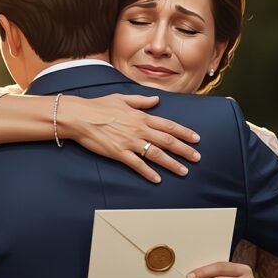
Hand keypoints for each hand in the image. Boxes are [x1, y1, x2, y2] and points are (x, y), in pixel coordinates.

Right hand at [58, 94, 200, 182]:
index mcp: (141, 116)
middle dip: (184, 150)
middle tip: (197, 157)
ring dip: (172, 163)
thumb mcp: (122, 98)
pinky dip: (148, 172)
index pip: (168, 125)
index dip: (184, 132)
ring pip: (156, 154)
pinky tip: (157, 179)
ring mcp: (130, 142)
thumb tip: (156, 100)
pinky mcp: (119, 153)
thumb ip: (141, 101)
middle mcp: (139, 129)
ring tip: (183, 171)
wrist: (80, 116)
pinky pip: (137, 164)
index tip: (196, 139)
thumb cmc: (98, 106)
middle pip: (167, 141)